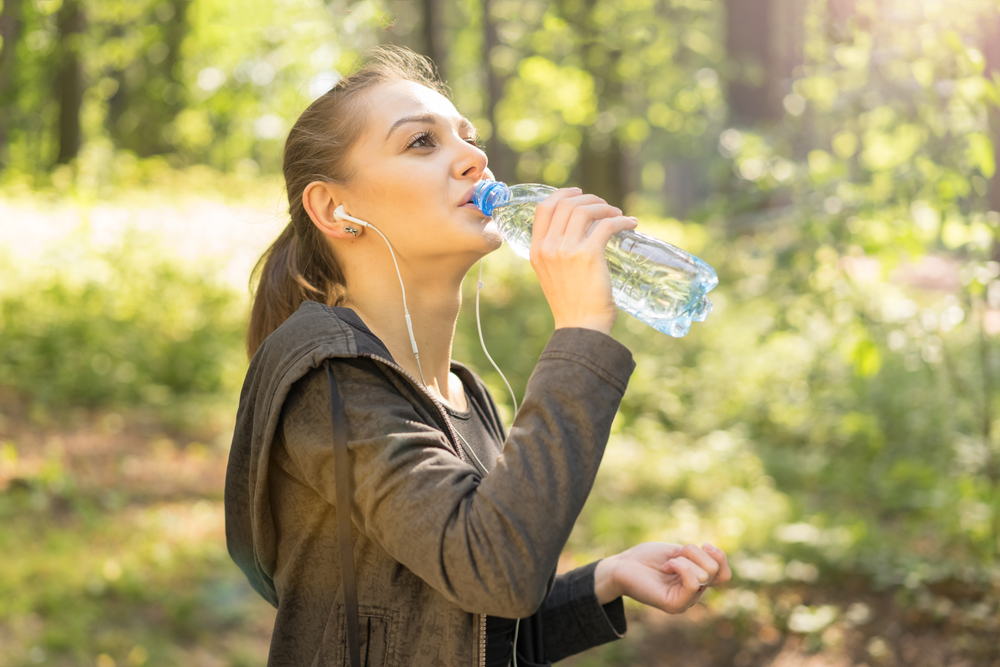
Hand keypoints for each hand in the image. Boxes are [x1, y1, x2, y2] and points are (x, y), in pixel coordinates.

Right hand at [530, 188, 637, 334]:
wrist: (580, 327)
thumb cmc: (571, 305)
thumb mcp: (552, 275)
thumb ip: (557, 254)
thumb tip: (581, 233)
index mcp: (536, 250)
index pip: (544, 208)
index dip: (562, 194)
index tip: (579, 193)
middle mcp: (548, 247)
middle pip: (566, 204)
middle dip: (589, 199)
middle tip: (605, 207)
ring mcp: (566, 250)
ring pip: (585, 210)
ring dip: (605, 207)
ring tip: (617, 214)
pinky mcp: (588, 255)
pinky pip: (607, 225)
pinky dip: (621, 220)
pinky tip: (631, 223)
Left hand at [594, 542, 730, 613]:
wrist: (622, 565)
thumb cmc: (647, 557)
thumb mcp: (679, 552)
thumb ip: (698, 558)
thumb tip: (716, 557)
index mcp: (696, 580)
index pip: (724, 574)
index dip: (720, 556)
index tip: (704, 544)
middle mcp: (693, 594)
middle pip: (713, 569)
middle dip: (694, 553)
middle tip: (673, 555)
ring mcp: (685, 601)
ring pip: (704, 574)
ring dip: (684, 559)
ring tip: (667, 563)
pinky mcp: (675, 605)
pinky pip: (693, 584)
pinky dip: (682, 567)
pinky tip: (667, 566)